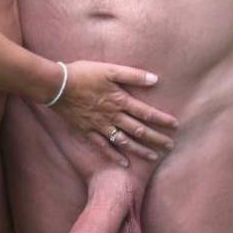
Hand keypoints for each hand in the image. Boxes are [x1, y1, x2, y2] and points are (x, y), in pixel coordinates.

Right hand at [52, 60, 177, 164]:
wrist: (57, 85)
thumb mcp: (109, 69)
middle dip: (156, 138)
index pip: (146, 113)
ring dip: (140, 150)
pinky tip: (124, 163)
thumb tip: (155, 79)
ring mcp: (100, 126)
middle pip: (139, 130)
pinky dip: (114, 156)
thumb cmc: (83, 74)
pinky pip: (103, 147)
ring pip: (124, 142)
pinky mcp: (88, 131)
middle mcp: (113, 116)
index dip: (162, 119)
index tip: (175, 126)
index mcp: (120, 100)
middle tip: (170, 146)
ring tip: (154, 156)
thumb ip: (133, 75)